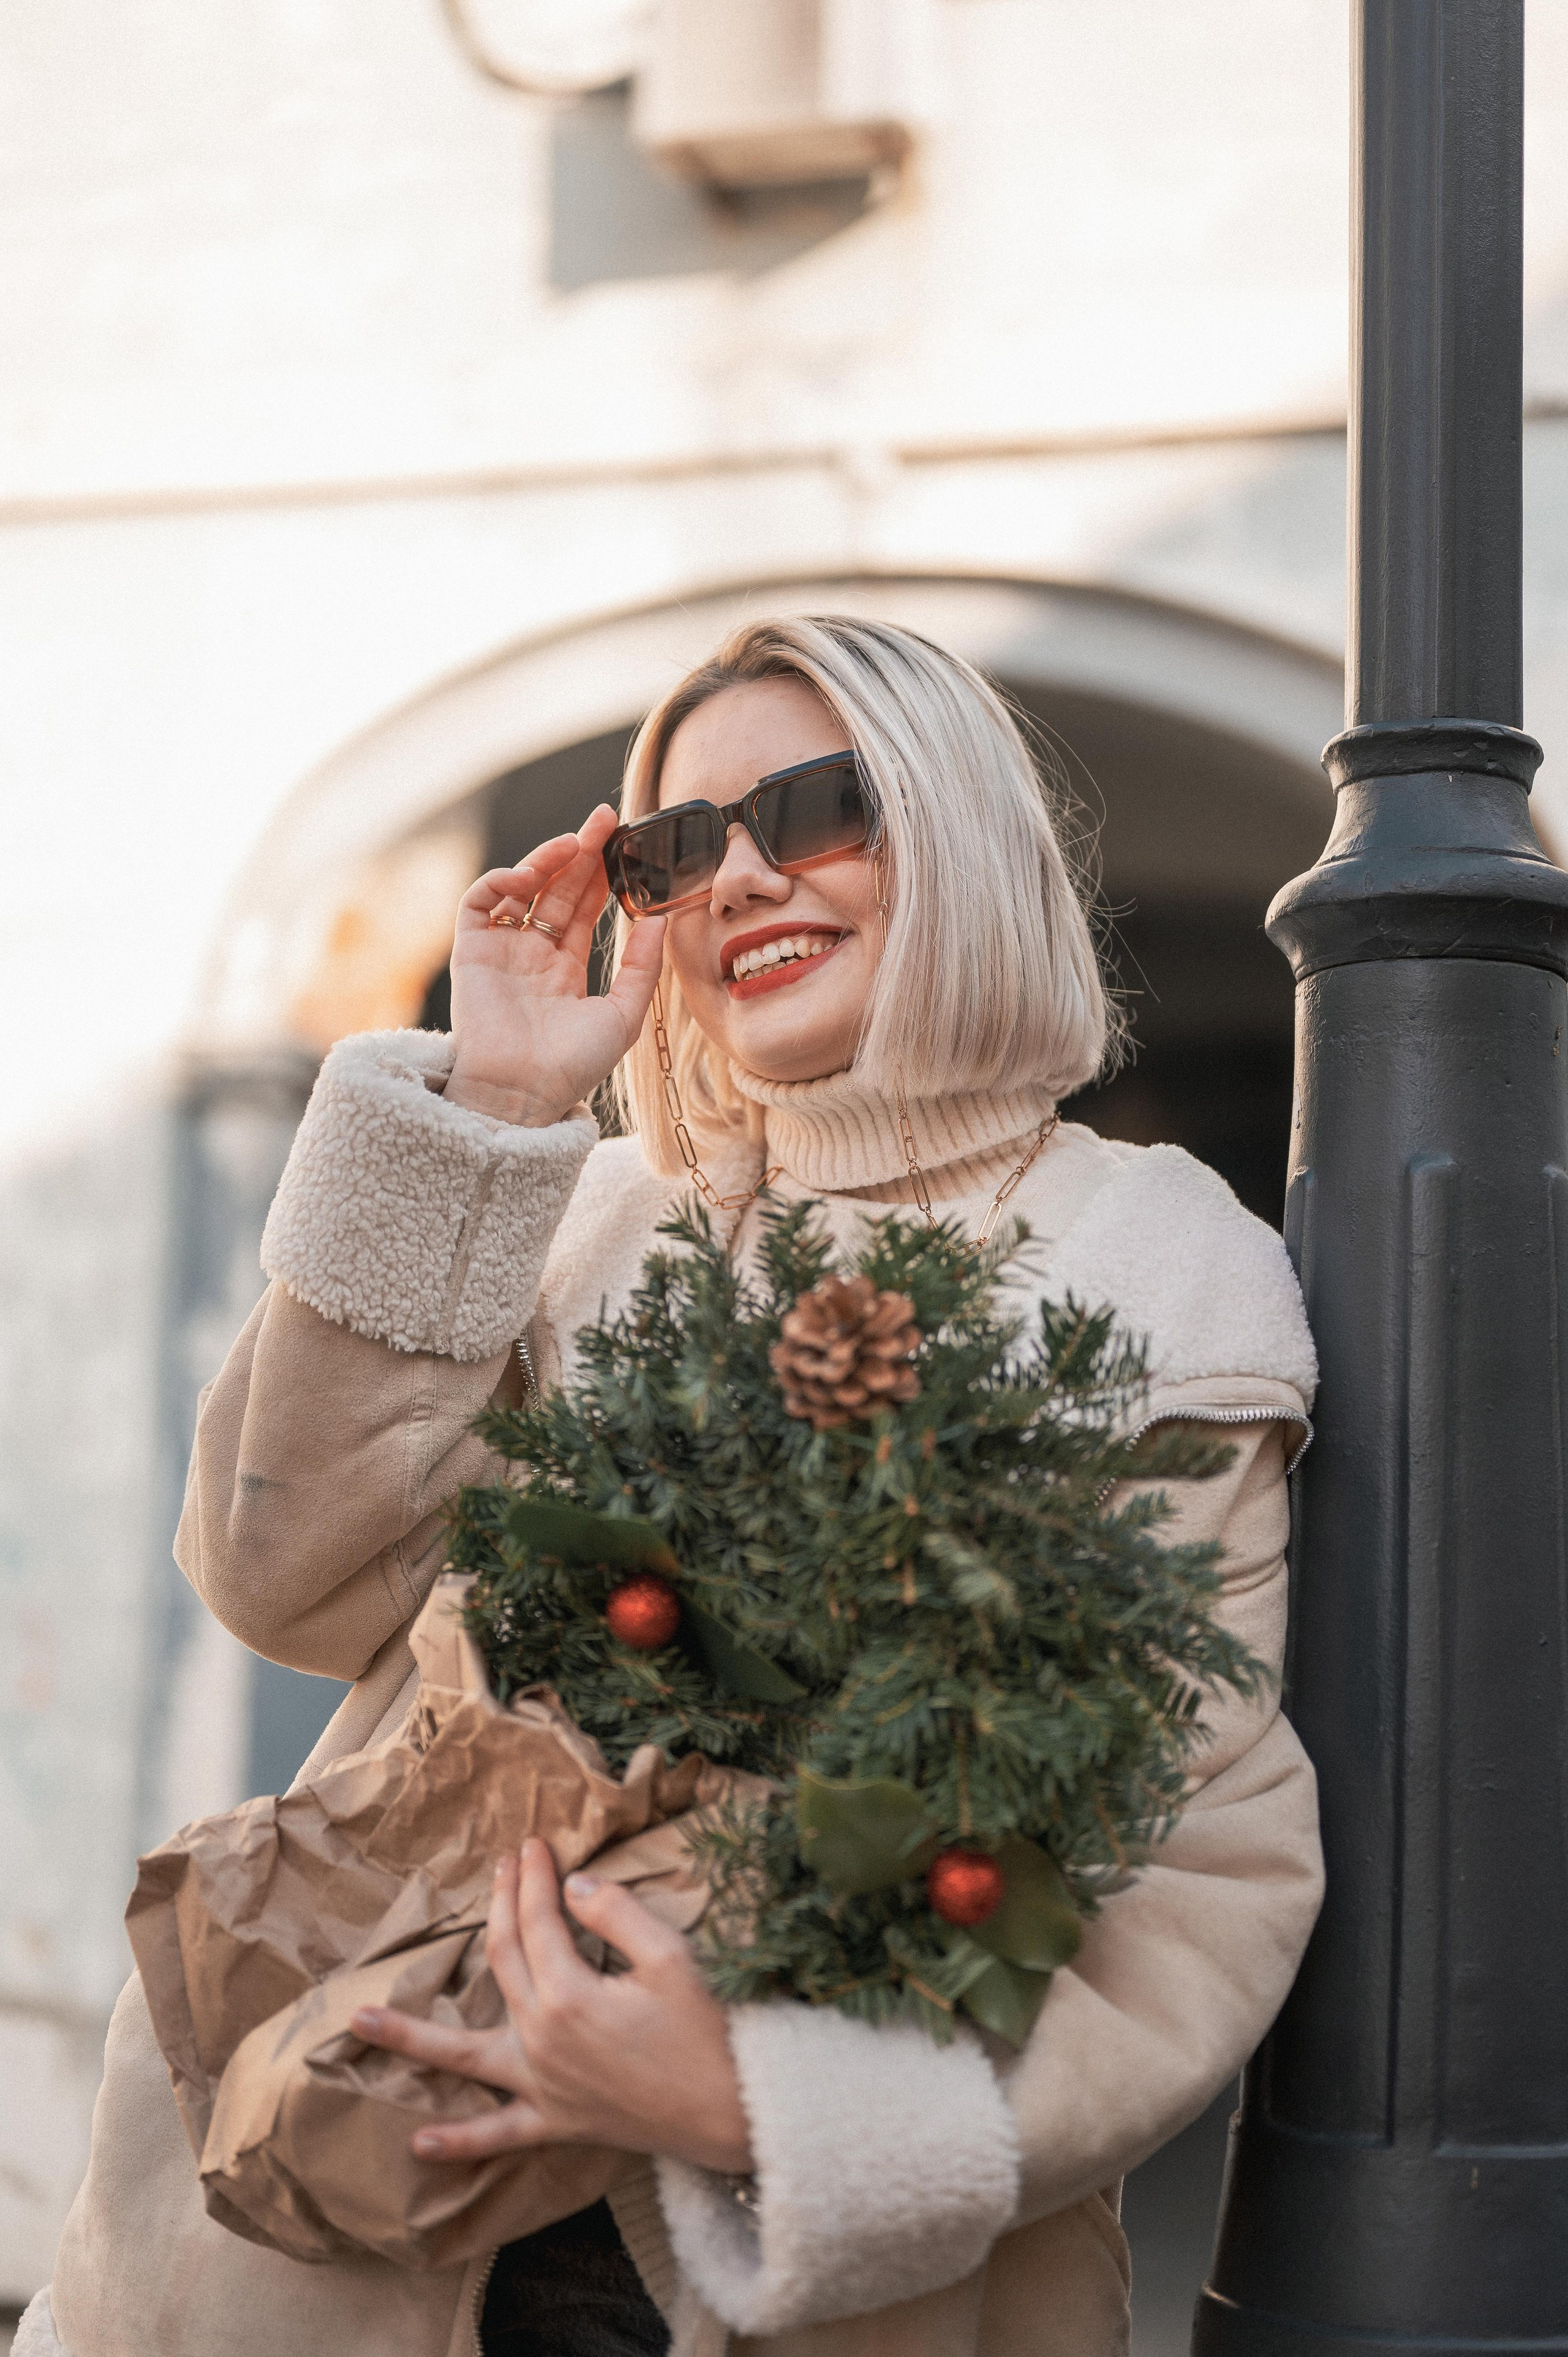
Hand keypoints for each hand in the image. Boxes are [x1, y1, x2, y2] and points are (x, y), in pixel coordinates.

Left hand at [351, 1837, 752, 2174]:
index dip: (533, 1877)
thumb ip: (617, 1915)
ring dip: (410, 2036)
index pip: (538, 1920)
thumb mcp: (672, 1957)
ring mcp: (542, 2085)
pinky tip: (418, 2142)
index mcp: (570, 1994)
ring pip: (464, 2055)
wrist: (733, 2113)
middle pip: (504, 1959)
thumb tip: (572, 1888)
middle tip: (499, 1865)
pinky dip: (457, 2142)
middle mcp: (541, 2039)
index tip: (533, 1844)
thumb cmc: (709, 2032)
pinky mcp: (555, 2122)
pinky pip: (498, 2135)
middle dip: (499, 1905)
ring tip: (359, 2022)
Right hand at [443, 804, 666, 1127]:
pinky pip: (479, 903)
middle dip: (579, 852)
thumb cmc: (572, 1067)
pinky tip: (529, 875)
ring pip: (519, 888)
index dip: (600, 873)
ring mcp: (500, 951)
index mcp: (563, 968)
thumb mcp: (623, 1014)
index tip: (622, 842)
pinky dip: (500, 880)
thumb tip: (662, 918)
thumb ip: (641, 966)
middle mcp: (530, 954)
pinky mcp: (470, 952)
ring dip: (544, 859)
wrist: (522, 1093)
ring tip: (573, 844)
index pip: (582, 907)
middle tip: (604, 820)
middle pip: (555, 889)